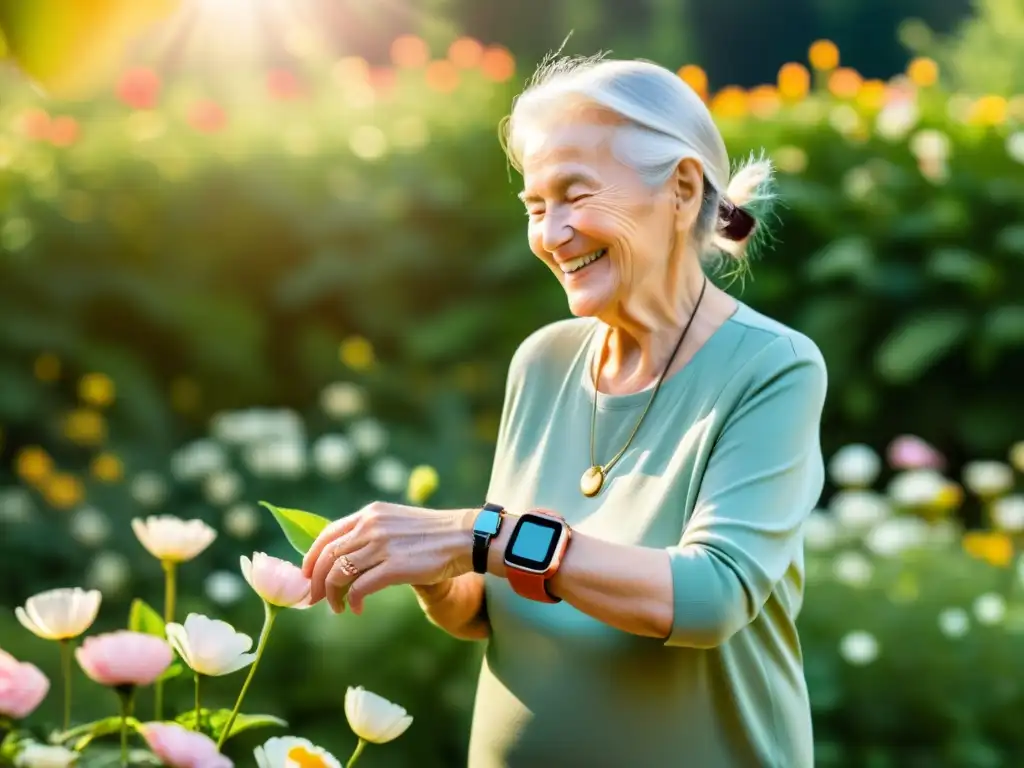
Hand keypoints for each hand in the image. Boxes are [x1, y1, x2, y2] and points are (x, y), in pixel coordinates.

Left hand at [301, 502, 475, 613]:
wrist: (464, 537)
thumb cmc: (432, 534)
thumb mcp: (395, 522)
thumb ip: (371, 533)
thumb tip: (345, 556)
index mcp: (369, 514)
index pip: (327, 534)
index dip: (311, 557)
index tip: (307, 576)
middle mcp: (371, 526)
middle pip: (327, 556)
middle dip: (315, 582)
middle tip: (314, 599)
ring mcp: (381, 546)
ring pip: (339, 574)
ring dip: (332, 595)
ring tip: (338, 608)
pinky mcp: (394, 567)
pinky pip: (360, 588)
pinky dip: (353, 601)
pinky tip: (357, 609)